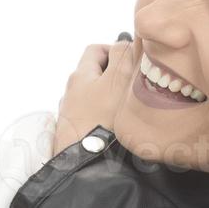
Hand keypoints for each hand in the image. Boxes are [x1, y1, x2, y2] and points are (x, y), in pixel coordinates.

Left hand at [50, 35, 141, 155]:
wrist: (85, 166)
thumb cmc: (103, 120)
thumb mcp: (118, 78)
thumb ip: (123, 55)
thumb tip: (124, 40)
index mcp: (79, 76)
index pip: (96, 50)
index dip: (116, 50)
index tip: (134, 62)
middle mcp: (71, 94)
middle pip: (95, 75)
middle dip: (116, 77)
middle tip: (136, 87)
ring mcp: (72, 117)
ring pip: (95, 100)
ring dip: (112, 101)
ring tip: (131, 111)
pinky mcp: (75, 138)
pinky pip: (94, 121)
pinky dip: (106, 120)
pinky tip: (120, 131)